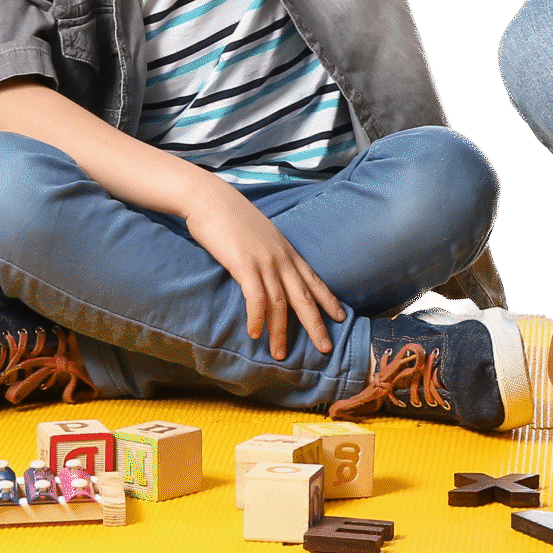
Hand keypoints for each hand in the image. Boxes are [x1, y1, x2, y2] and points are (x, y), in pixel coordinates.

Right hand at [180, 176, 345, 361]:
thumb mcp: (260, 235)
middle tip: (326, 349)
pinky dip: (257, 317)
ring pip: (280, 303)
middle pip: (304, 296)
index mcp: (286, 251)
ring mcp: (264, 261)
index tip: (341, 317)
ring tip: (280, 354)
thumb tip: (271, 269)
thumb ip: (269, 252)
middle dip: (316, 325)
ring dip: (281, 331)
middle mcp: (281, 258)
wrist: (211, 198)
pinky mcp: (244, 264)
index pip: (314, 279)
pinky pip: (255, 297)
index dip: (328, 299)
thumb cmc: (231, 217)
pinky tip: (254, 334)